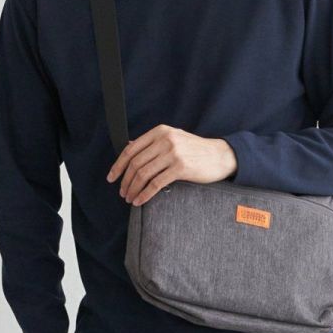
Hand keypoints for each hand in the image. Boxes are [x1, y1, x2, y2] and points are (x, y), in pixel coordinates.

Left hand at [107, 127, 236, 206]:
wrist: (221, 156)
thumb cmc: (196, 150)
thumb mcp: (173, 139)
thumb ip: (152, 143)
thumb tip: (129, 146)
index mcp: (160, 132)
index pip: (131, 149)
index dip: (118, 165)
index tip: (112, 178)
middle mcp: (165, 140)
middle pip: (135, 163)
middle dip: (125, 181)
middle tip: (122, 192)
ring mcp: (173, 153)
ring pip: (143, 174)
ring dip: (133, 189)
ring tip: (130, 198)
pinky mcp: (181, 167)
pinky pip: (156, 183)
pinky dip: (145, 194)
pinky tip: (140, 200)